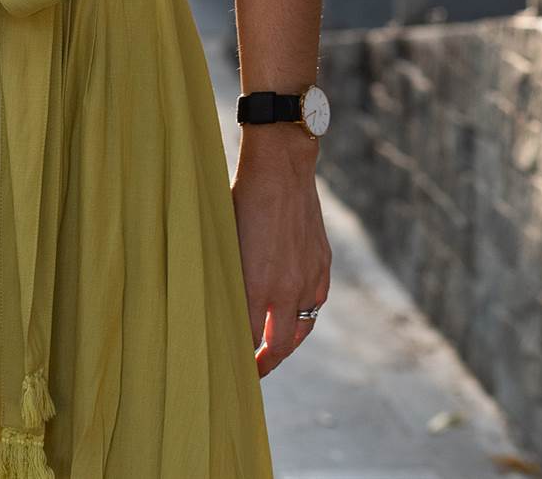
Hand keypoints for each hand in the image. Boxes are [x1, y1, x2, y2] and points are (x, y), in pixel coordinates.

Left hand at [230, 129, 330, 376]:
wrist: (281, 167)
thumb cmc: (242, 199)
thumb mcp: (225, 241)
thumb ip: (227, 277)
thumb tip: (219, 305)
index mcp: (256, 285)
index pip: (249, 341)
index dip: (239, 357)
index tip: (228, 366)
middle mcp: (286, 289)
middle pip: (278, 346)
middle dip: (264, 364)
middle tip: (252, 374)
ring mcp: (308, 278)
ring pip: (301, 329)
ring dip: (287, 344)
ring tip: (274, 352)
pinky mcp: (322, 265)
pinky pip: (315, 303)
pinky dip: (304, 316)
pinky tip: (294, 318)